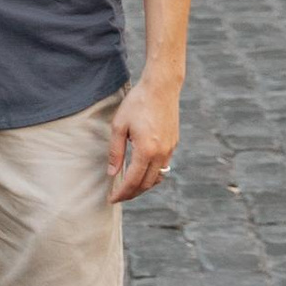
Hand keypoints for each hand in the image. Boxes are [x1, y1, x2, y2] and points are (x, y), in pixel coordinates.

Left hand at [107, 74, 180, 203]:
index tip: (111, 199)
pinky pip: (163, 166)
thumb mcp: (119, 126)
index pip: (133, 181)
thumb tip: (112, 173)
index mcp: (146, 150)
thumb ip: (116, 152)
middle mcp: (161, 154)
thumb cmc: (137, 103)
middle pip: (146, 184)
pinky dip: (152, 174)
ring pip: (157, 177)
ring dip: (143, 186)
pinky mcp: (174, 144)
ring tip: (129, 187)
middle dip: (132, 193)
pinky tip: (142, 171)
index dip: (121, 193)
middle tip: (118, 196)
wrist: (162, 87)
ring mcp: (170, 149)